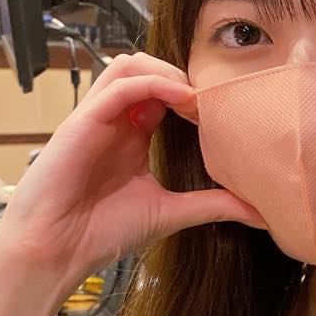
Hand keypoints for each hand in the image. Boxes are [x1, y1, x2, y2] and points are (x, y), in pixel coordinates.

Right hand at [0, 52, 264, 278]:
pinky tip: (180, 98)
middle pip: (147, 68)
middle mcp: (115, 121)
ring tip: (195, 97)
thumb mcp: (170, 212)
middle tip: (213, 101)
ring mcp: (97, 118)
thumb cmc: (99, 232)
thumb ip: (213, 205)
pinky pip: (119, 85)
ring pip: (129, 65)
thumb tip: (261, 211)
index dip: (195, 95)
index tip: (224, 114)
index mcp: (132, 135)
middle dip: (183, 76)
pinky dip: (153, 83)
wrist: (55, 251)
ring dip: (167, 71)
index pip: (164, 92)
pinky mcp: (82, 121)